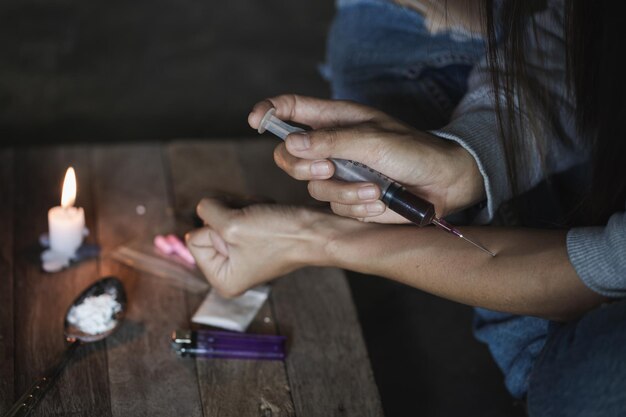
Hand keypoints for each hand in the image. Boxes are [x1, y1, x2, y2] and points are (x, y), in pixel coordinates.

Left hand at [185, 198, 331, 296]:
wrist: (317, 230)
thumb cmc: (280, 235)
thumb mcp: (231, 223)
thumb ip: (206, 212)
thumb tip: (203, 206)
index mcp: (222, 279)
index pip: (195, 240)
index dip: (217, 228)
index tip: (245, 235)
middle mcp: (231, 270)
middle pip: (208, 227)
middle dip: (229, 215)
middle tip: (254, 223)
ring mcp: (243, 253)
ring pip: (223, 215)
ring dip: (242, 208)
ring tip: (263, 217)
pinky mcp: (255, 238)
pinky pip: (239, 213)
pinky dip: (252, 207)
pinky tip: (268, 213)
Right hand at [248, 94, 483, 222]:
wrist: (444, 184)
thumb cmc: (414, 152)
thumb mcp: (373, 140)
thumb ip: (331, 141)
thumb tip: (289, 144)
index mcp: (335, 120)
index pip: (291, 109)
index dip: (269, 111)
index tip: (256, 121)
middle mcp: (331, 147)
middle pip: (288, 156)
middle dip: (302, 166)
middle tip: (329, 168)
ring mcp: (338, 174)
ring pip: (311, 187)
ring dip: (343, 191)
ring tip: (375, 187)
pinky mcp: (348, 199)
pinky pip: (334, 207)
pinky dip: (356, 205)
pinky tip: (379, 199)